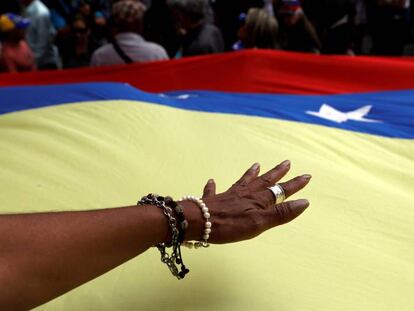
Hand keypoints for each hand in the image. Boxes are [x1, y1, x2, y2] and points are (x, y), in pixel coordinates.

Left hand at [183, 160, 310, 243]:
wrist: (199, 221)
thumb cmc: (231, 224)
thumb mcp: (260, 222)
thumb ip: (281, 213)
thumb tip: (304, 202)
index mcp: (258, 200)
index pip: (280, 191)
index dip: (294, 185)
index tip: (306, 175)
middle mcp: (245, 194)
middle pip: (264, 181)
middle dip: (277, 173)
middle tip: (287, 162)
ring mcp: (228, 195)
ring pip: (243, 181)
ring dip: (251, 174)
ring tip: (257, 165)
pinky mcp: (213, 200)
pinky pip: (214, 190)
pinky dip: (213, 186)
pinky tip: (212, 181)